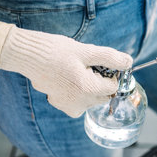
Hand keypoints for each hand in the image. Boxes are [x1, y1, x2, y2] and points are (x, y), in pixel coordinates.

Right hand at [0, 27, 131, 117]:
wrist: (27, 56)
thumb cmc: (56, 51)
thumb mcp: (87, 51)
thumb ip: (110, 58)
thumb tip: (129, 62)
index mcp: (88, 89)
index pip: (113, 87)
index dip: (111, 74)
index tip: (102, 65)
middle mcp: (80, 103)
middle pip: (104, 96)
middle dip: (101, 83)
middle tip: (88, 67)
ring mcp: (69, 106)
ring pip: (92, 100)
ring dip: (91, 88)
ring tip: (77, 72)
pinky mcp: (60, 105)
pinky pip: (79, 102)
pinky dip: (79, 92)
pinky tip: (69, 79)